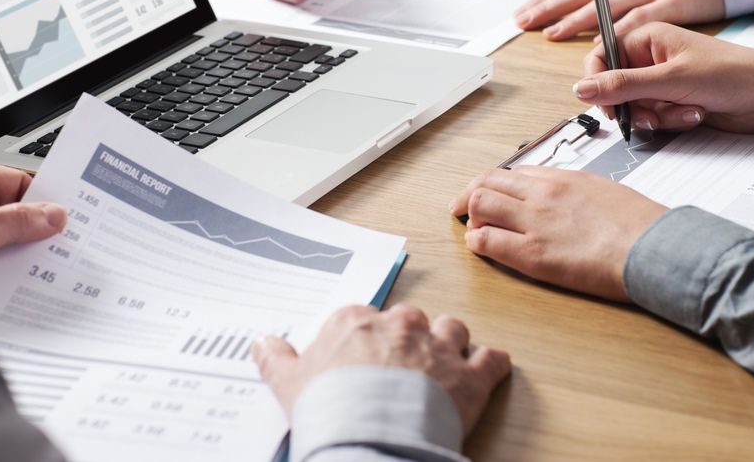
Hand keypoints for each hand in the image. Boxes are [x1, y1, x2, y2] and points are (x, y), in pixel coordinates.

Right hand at [252, 304, 510, 433]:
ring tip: (445, 363)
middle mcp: (400, 325)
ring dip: (451, 344)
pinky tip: (492, 369)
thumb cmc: (329, 409)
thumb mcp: (288, 384)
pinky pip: (492, 359)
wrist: (370, 437)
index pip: (365, 317)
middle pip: (411, 319)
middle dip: (410, 338)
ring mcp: (438, 347)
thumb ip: (275, 359)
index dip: (368, 338)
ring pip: (453, 328)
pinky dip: (493, 364)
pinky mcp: (470, 376)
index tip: (365, 356)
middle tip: (402, 365)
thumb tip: (260, 342)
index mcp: (357, 321)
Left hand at [450, 167, 666, 301]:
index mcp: (562, 177)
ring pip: (479, 204)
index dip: (493, 183)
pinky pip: (487, 241)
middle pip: (486, 182)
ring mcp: (534, 221)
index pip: (512, 172)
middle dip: (469, 195)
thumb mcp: (605, 190)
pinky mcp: (532, 254)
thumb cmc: (641, 224)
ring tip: (474, 228)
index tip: (486, 192)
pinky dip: (476, 242)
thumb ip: (575, 191)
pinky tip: (480, 246)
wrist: (654, 247)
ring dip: (470, 216)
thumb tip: (563, 198)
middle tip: (461, 208)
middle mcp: (542, 193)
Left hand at [514, 0, 724, 40]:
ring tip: (552, 33)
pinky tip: (601, 43)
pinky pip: (639, 19)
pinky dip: (618, 31)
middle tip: (524, 21)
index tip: (523, 12)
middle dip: (549, 7)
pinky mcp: (670, 4)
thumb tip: (584, 10)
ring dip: (575, 20)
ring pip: (604, 5)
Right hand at [577, 22, 753, 132]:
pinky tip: (694, 114)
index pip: (600, 57)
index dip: (597, 82)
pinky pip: (652, 118)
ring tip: (684, 110)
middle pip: (614, 88)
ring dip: (657, 116)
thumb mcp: (671, 79)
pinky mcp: (670, 102)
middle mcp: (648, 59)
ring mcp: (659, 82)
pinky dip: (670, 122)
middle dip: (633, 106)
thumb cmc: (732, 74)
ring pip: (633, 108)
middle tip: (651, 114)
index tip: (604, 103)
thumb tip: (582, 88)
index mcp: (645, 38)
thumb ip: (623, 85)